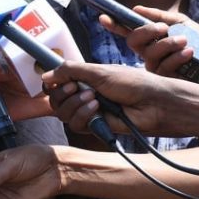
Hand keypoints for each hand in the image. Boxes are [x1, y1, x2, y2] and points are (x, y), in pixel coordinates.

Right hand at [42, 61, 171, 134]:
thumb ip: (70, 71)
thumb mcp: (98, 71)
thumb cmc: (132, 83)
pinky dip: (83, 114)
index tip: (55, 79)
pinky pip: (75, 125)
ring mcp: (88, 112)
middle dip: (62, 93)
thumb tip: (45, 75)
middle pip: (55, 100)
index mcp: (85, 80)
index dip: (52, 83)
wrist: (152, 103)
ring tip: (93, 97)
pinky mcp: (94, 127)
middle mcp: (83, 96)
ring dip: (74, 104)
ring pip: (62, 113)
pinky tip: (96, 108)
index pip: (57, 83)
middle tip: (76, 87)